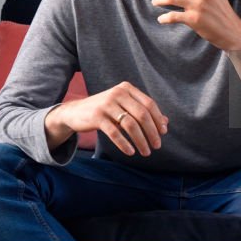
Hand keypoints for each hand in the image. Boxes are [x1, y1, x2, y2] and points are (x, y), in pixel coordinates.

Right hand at [44, 82, 167, 155]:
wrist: (75, 112)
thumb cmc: (105, 111)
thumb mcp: (124, 108)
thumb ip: (143, 112)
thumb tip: (165, 123)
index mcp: (126, 88)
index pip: (149, 104)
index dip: (158, 119)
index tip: (163, 133)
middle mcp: (118, 93)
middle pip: (142, 114)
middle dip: (152, 132)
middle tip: (157, 146)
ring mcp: (106, 104)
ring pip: (130, 125)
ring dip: (141, 140)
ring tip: (145, 152)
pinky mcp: (97, 116)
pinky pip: (115, 132)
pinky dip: (125, 144)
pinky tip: (131, 152)